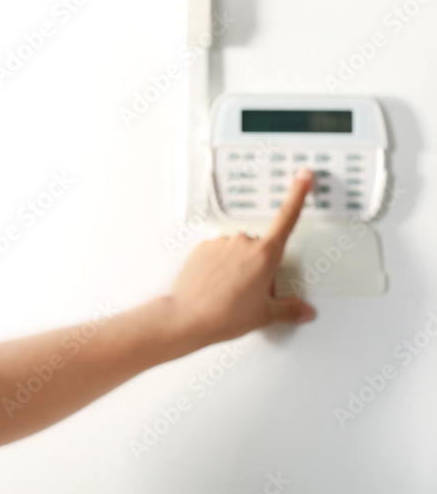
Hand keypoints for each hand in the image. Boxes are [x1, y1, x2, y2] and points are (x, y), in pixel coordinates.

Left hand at [167, 168, 317, 348]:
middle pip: (260, 248)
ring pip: (238, 250)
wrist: (189, 317)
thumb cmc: (225, 315)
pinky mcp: (202, 247)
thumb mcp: (266, 315)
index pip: (288, 218)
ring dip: (239, 265)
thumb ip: (289, 309)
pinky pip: (218, 253)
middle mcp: (243, 242)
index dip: (298, 194)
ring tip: (230, 292)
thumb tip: (305, 312)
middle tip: (252, 291)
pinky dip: (220, 265)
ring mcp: (221, 243)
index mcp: (265, 254)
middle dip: (260, 266)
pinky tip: (216, 285)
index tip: (304, 176)